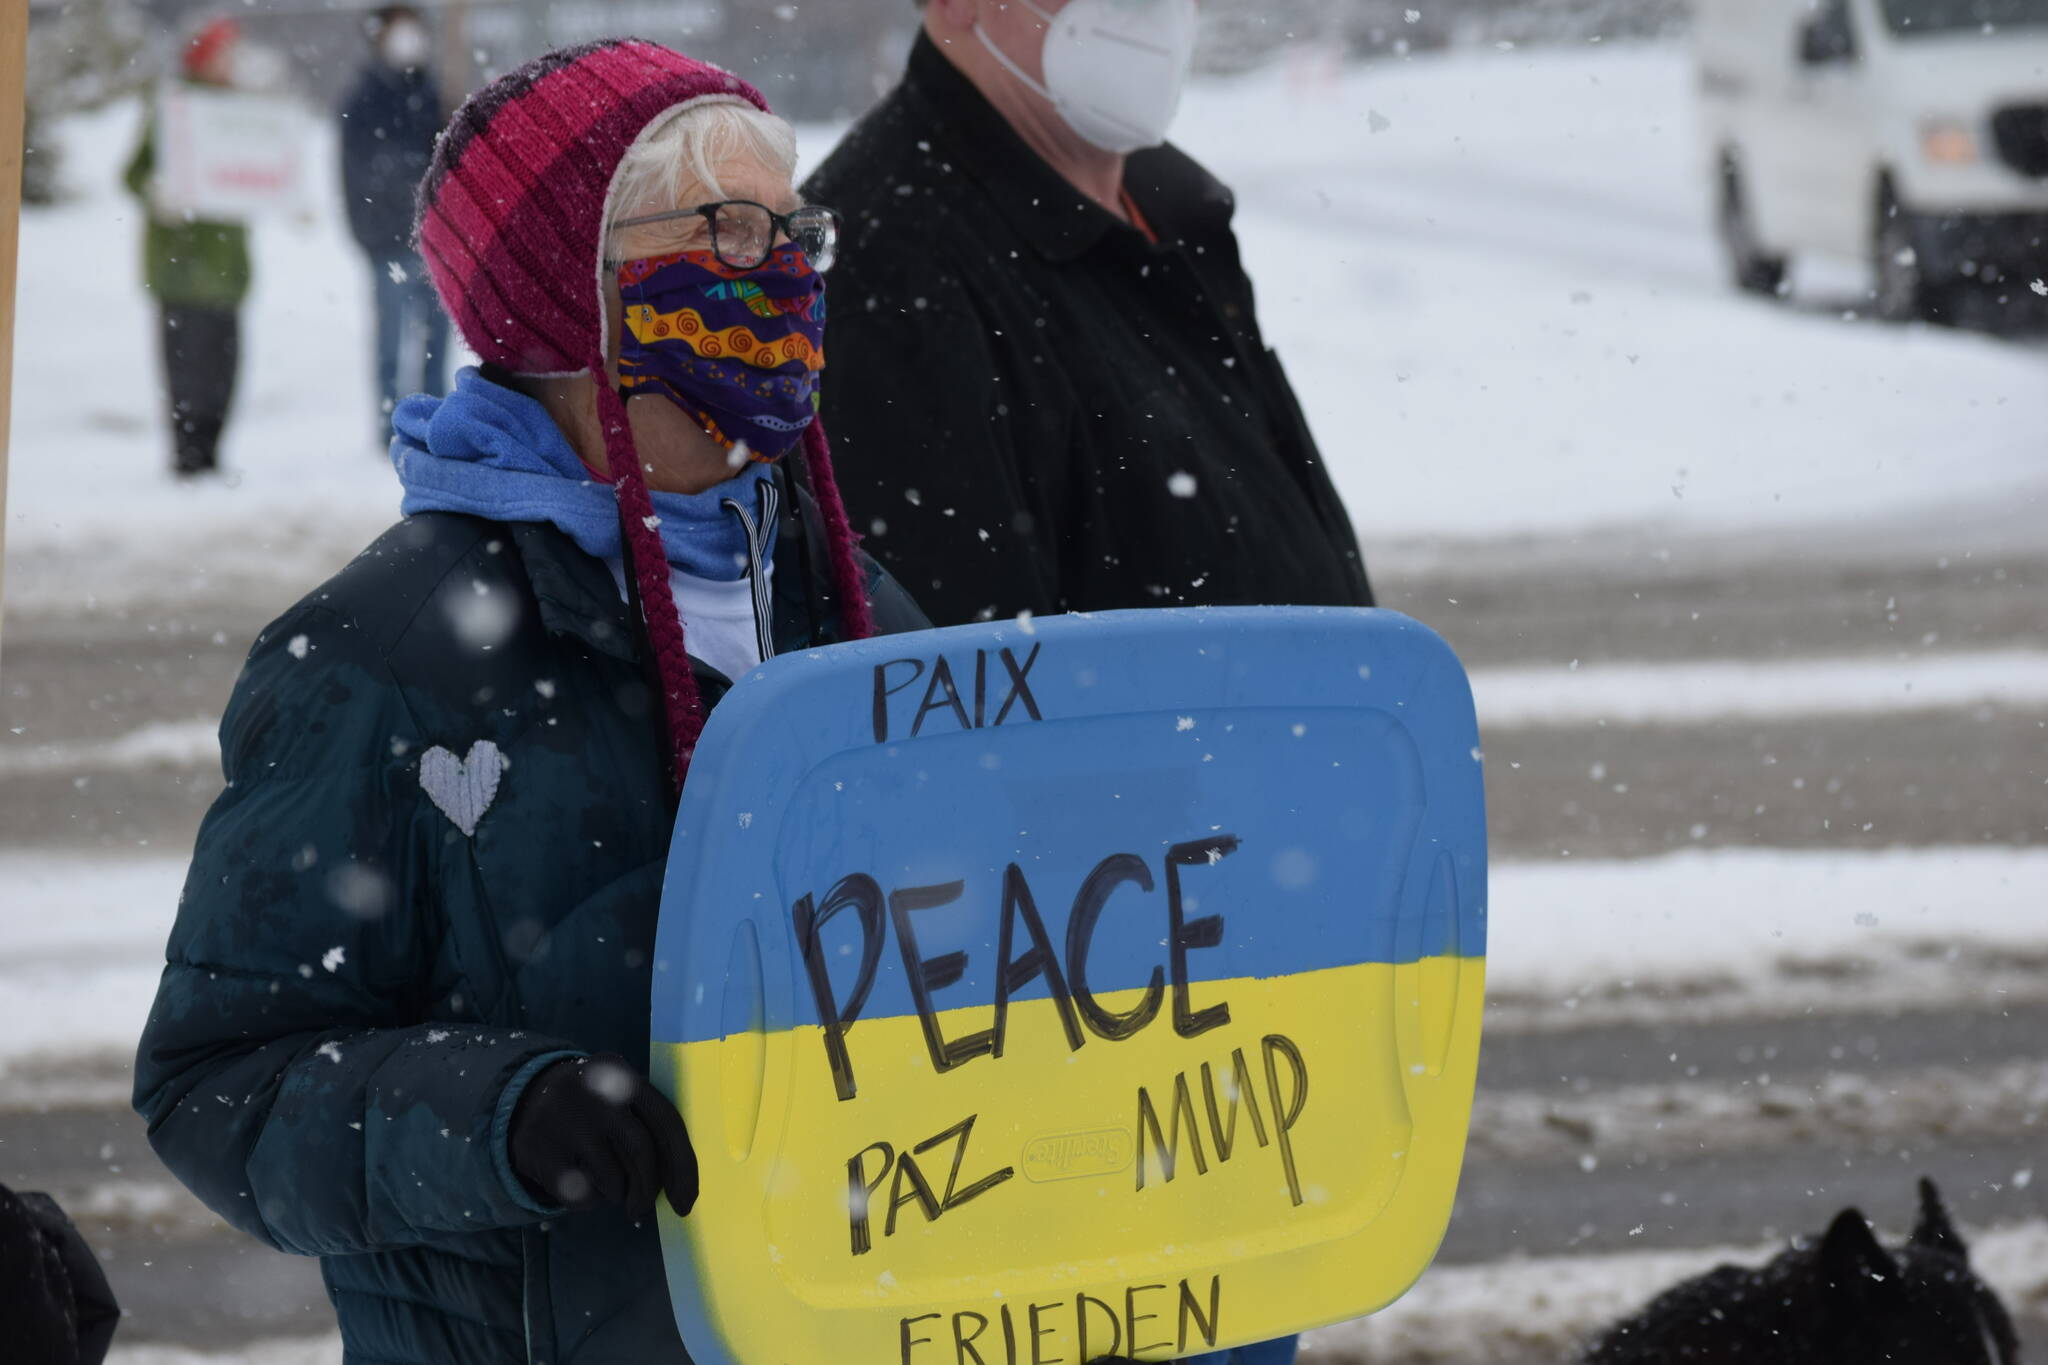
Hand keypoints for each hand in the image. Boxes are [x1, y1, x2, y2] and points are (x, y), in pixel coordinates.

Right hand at [506, 1054, 698, 1215]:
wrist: (522, 1100)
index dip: (683, 1167)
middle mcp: (595, 1092)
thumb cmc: (592, 1108)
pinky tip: (578, 1182)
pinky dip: (589, 1200)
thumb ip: (648, 1124)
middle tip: (641, 1207)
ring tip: (603, 1182)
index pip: (666, 1121)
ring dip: (616, 1193)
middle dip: (648, 1189)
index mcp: (622, 1075)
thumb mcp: (618, 1096)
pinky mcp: (542, 1152)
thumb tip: (681, 1183)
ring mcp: (566, 1121)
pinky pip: (582, 1195)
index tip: (686, 1202)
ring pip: (613, 1180)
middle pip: (641, 1152)